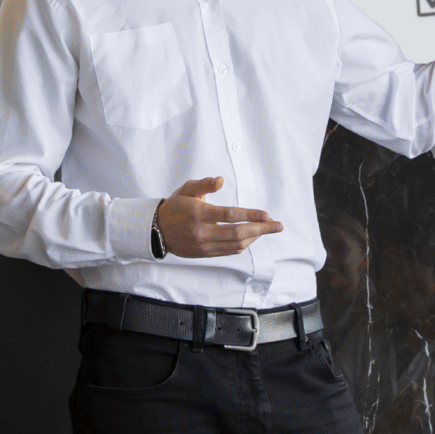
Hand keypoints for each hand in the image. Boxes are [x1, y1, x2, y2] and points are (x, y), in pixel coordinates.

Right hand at [156, 176, 282, 257]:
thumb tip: (221, 180)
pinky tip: (252, 237)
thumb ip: (204, 184)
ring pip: (236, 245)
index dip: (251, 215)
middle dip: (262, 230)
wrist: (156, 230)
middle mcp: (202, 232)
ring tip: (266, 229)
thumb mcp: (186, 190)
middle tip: (278, 226)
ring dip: (255, 238)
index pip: (230, 215)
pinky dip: (244, 245)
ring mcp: (204, 245)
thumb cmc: (175, 207)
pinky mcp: (205, 254)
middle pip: (238, 233)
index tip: (268, 215)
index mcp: (199, 214)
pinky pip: (229, 251)